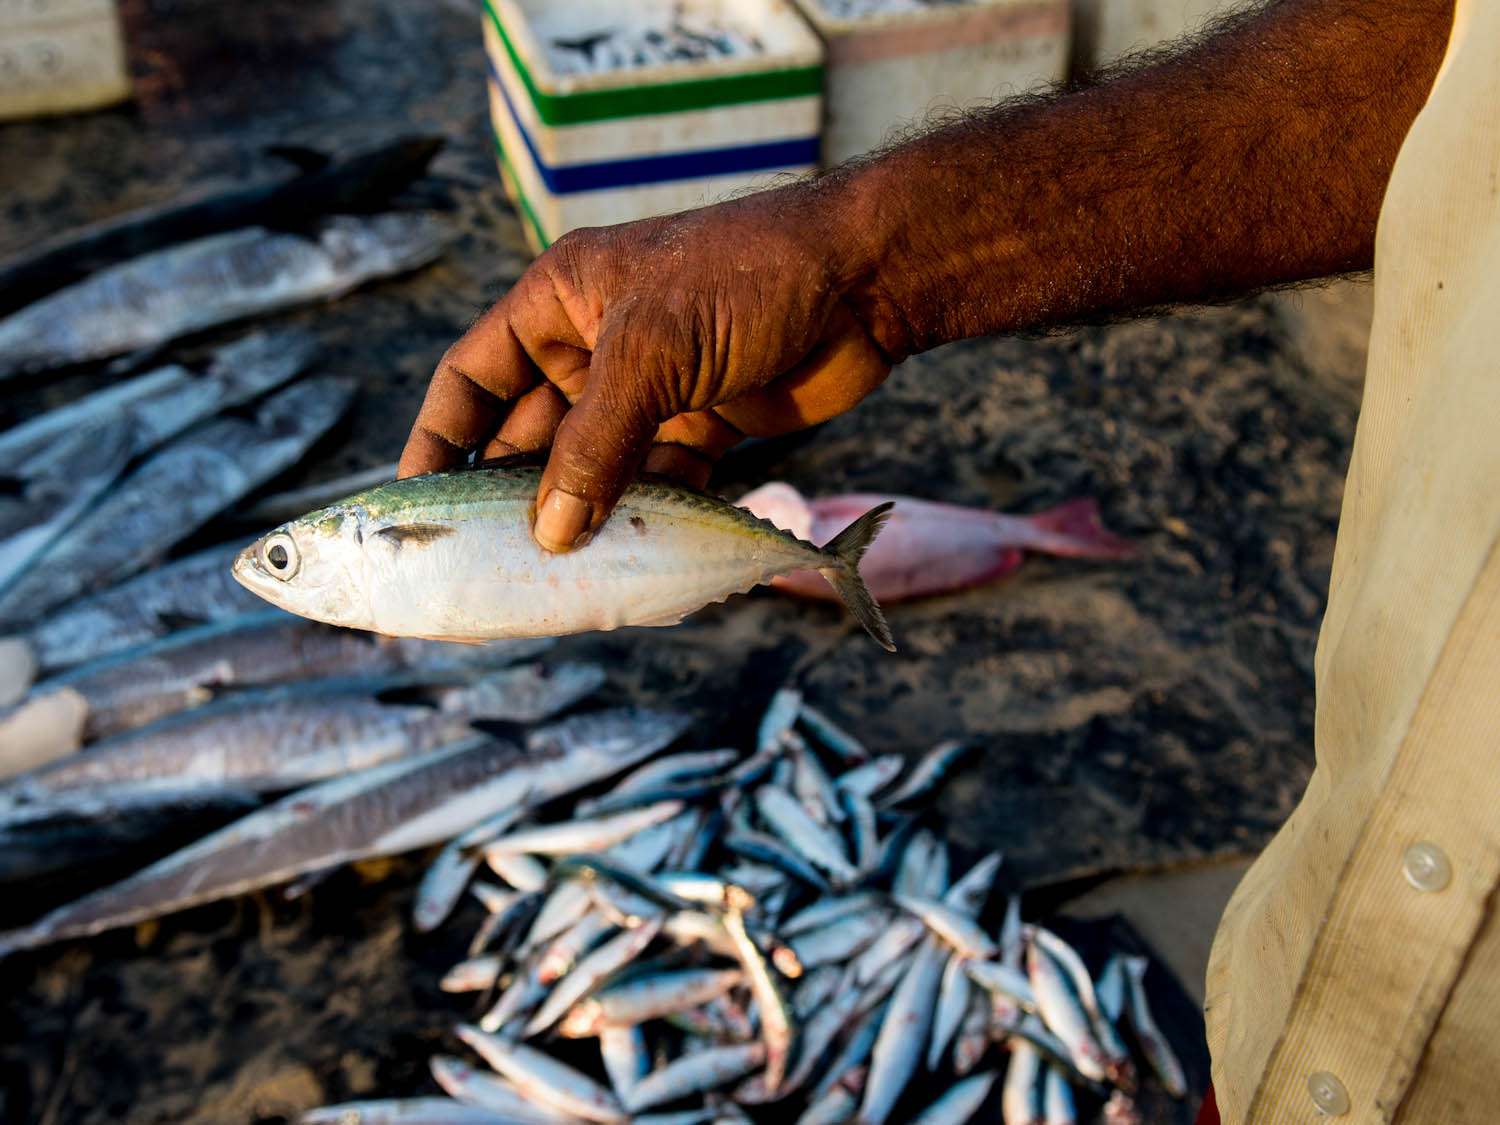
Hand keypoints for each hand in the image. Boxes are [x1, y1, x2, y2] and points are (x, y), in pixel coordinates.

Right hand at [397, 189, 890, 551]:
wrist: (868, 280)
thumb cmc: (745, 281)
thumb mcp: (651, 352)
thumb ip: (595, 445)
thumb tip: (550, 534)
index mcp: (560, 303)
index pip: (472, 378)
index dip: (438, 440)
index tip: (415, 507)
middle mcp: (595, 348)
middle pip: (528, 436)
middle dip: (506, 500)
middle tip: (482, 570)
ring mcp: (650, 392)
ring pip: (592, 471)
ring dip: (574, 522)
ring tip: (546, 585)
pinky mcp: (702, 427)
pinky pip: (655, 486)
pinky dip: (641, 523)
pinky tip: (622, 565)